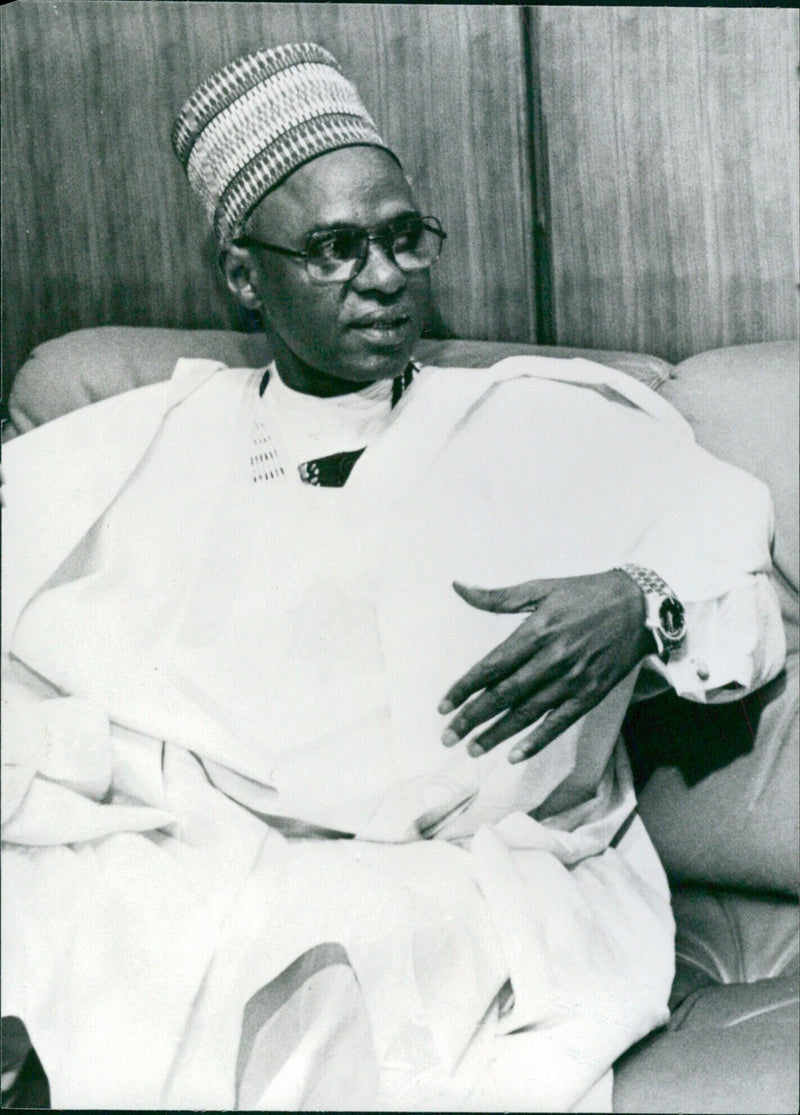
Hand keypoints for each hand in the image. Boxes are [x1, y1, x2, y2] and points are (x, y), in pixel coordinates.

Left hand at [438, 571, 653, 762]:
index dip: (465, 688)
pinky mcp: (591, 694)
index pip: (491, 666)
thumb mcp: (541, 587)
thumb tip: (459, 587)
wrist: (640, 605)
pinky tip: (515, 754)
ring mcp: (573, 680)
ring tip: (472, 748)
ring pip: (528, 713)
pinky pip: (560, 722)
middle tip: (448, 737)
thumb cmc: (586, 593)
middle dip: (473, 718)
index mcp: (537, 632)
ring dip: (497, 733)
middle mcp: (553, 659)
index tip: (443, 706)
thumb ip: (497, 596)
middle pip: (504, 695)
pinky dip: (537, 740)